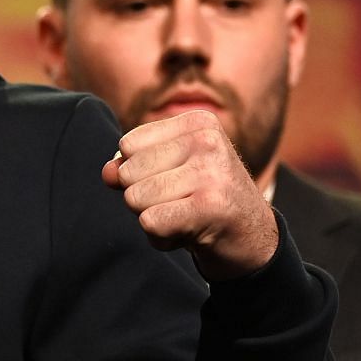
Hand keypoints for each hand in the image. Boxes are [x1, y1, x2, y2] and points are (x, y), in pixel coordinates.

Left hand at [102, 109, 277, 280]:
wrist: (253, 238)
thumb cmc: (203, 199)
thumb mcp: (169, 171)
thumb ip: (130, 166)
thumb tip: (108, 172)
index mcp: (198, 122)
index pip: (128, 145)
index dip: (139, 172)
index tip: (176, 180)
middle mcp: (207, 142)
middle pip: (128, 173)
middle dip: (143, 198)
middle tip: (182, 203)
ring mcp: (211, 173)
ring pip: (135, 198)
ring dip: (152, 218)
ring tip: (186, 216)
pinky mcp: (210, 207)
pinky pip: (149, 222)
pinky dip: (160, 237)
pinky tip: (189, 233)